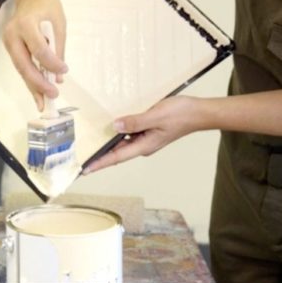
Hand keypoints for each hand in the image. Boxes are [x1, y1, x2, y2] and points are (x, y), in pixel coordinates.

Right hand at [2, 0, 67, 110]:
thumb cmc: (47, 6)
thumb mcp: (59, 25)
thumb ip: (58, 50)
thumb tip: (59, 76)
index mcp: (26, 25)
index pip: (39, 50)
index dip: (51, 64)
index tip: (64, 71)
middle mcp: (12, 34)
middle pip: (24, 64)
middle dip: (38, 83)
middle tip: (53, 95)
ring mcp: (8, 41)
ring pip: (20, 68)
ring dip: (33, 86)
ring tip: (43, 102)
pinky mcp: (9, 46)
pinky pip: (20, 65)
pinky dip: (30, 78)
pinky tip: (37, 92)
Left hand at [83, 95, 198, 173]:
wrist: (199, 112)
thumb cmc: (180, 114)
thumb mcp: (156, 116)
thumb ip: (135, 122)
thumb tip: (115, 127)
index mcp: (144, 145)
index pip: (116, 157)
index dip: (99, 163)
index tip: (85, 170)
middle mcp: (144, 145)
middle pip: (117, 152)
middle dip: (100, 156)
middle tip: (82, 158)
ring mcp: (147, 139)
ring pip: (123, 143)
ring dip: (109, 143)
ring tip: (91, 143)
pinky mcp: (149, 131)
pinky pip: (130, 133)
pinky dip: (119, 132)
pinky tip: (112, 126)